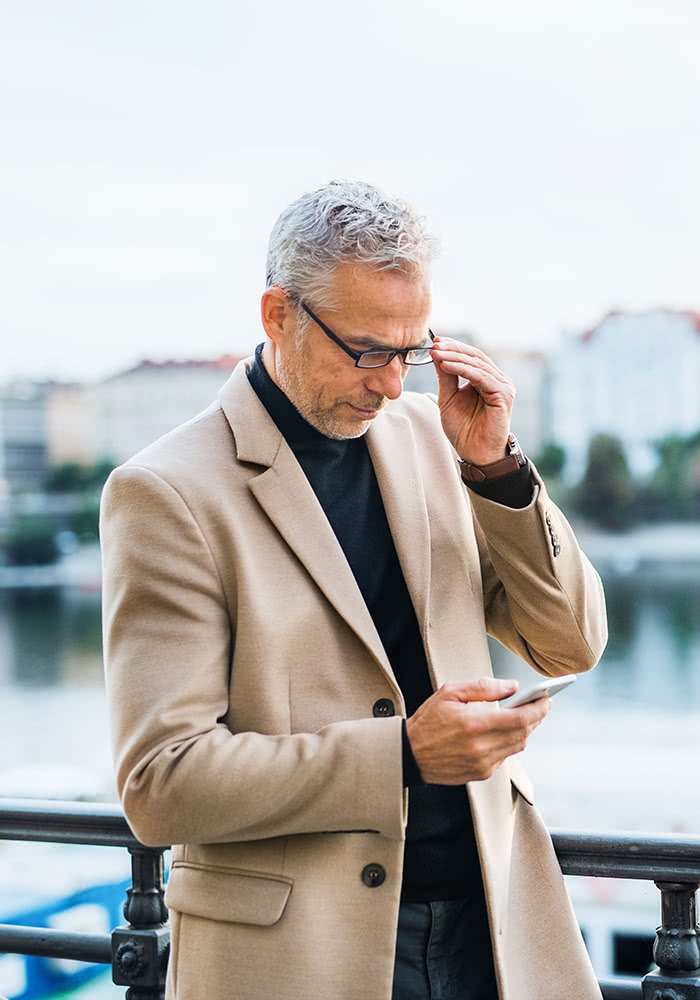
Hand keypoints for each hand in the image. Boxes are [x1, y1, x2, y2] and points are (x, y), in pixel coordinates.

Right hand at [405, 677, 549, 784]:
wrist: (410, 754)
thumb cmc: (428, 722)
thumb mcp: (450, 692)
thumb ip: (483, 687)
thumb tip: (511, 687)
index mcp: (474, 724)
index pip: (521, 718)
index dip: (539, 708)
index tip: (546, 699)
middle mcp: (481, 747)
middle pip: (524, 733)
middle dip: (536, 718)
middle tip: (541, 705)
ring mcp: (483, 763)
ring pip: (517, 746)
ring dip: (525, 731)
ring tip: (526, 716)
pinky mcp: (481, 774)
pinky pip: (505, 757)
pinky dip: (510, 743)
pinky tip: (505, 732)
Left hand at [430, 337, 514, 464]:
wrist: (475, 454)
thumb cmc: (464, 430)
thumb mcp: (449, 398)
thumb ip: (446, 377)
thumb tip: (436, 353)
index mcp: (486, 379)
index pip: (471, 356)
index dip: (453, 347)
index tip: (434, 342)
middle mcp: (498, 380)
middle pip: (475, 356)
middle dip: (452, 349)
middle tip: (434, 345)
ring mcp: (503, 386)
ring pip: (477, 364)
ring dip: (454, 358)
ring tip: (436, 354)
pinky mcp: (504, 395)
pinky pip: (481, 377)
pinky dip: (463, 369)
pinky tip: (446, 366)